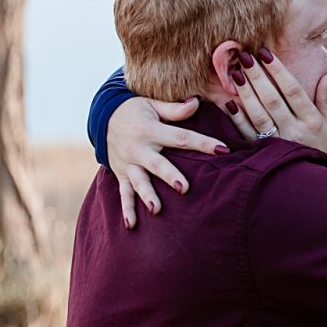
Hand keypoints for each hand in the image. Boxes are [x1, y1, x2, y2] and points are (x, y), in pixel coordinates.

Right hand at [107, 96, 229, 228]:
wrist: (102, 116)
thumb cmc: (135, 110)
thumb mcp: (152, 104)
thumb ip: (174, 109)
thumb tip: (197, 102)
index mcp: (151, 130)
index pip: (181, 137)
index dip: (203, 143)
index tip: (223, 149)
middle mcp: (139, 148)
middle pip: (157, 164)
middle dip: (169, 176)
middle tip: (184, 188)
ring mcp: (129, 163)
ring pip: (139, 181)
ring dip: (147, 195)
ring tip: (156, 209)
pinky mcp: (121, 174)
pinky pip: (123, 193)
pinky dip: (127, 209)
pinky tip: (131, 225)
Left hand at [232, 48, 326, 166]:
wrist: (316, 184)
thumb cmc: (325, 150)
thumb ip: (325, 100)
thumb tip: (326, 75)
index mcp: (311, 121)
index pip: (293, 90)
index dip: (279, 71)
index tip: (266, 53)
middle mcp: (293, 131)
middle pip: (272, 100)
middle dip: (257, 76)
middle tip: (245, 56)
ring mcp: (277, 144)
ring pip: (258, 115)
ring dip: (245, 93)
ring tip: (235, 74)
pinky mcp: (263, 154)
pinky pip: (248, 135)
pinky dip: (238, 119)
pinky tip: (230, 103)